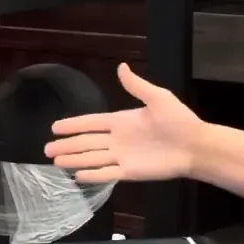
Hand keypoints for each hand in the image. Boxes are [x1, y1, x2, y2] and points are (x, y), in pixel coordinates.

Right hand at [42, 63, 203, 183]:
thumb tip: (121, 67)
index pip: (91, 123)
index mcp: (122, 121)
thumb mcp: (158, 97)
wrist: (195, 145)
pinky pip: (106, 174)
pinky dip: (92, 175)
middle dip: (67, 145)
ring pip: (92, 158)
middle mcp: (118, 139)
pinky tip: (77, 176)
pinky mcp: (130, 172)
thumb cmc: (179, 120)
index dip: (74, 125)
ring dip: (74, 160)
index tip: (55, 126)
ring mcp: (122, 157)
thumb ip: (137, 86)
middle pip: (86, 143)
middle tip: (47, 149)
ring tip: (56, 162)